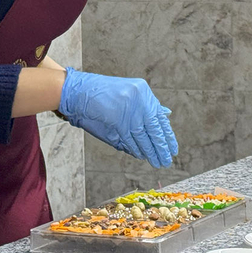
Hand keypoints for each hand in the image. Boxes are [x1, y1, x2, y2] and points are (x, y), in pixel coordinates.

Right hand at [59, 67, 177, 167]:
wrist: (79, 91)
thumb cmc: (103, 93)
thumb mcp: (128, 93)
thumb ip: (145, 105)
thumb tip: (166, 115)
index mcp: (143, 91)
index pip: (159, 117)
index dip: (167, 134)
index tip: (172, 148)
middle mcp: (139, 99)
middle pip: (154, 128)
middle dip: (161, 146)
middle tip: (167, 159)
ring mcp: (129, 109)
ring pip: (143, 136)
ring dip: (150, 151)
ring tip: (157, 161)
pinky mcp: (118, 120)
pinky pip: (130, 138)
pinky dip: (136, 148)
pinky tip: (141, 155)